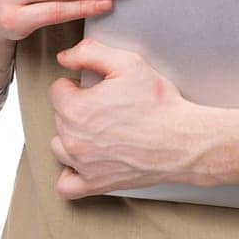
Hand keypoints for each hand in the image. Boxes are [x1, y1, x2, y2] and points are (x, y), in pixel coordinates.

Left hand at [47, 38, 208, 199]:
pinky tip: (82, 163)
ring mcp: (82, 164)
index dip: (76, 84)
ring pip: (59, 147)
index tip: (93, 88)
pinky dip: (70, 174)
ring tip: (95, 131)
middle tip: (104, 106)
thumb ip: (89, 52)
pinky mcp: (95, 183)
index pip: (57, 90)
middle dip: (76, 108)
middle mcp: (73, 139)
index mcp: (76, 108)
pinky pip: (66, 186)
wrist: (182, 141)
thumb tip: (65, 57)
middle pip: (58, 117)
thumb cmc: (159, 106)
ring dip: (71, 137)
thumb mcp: (128, 63)